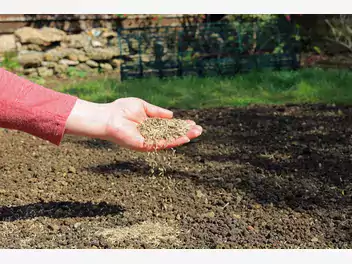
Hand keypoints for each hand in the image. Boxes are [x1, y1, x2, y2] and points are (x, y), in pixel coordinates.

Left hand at [65, 97, 201, 150]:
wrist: (108, 117)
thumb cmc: (121, 109)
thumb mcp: (143, 107)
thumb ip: (157, 112)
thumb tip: (172, 115)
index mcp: (150, 125)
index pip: (169, 126)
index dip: (180, 125)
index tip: (192, 123)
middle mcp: (150, 134)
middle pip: (172, 134)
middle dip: (185, 132)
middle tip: (199, 130)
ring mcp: (148, 140)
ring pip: (169, 140)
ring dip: (183, 137)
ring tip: (196, 133)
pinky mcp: (145, 145)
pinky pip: (162, 144)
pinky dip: (174, 141)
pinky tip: (185, 138)